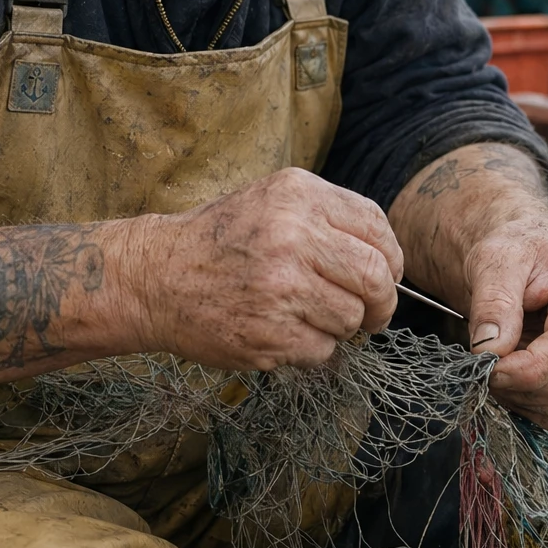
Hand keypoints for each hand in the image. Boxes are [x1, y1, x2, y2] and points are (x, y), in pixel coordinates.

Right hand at [122, 168, 402, 370]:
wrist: (155, 278)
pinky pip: (322, 351)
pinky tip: (282, 332)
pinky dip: (312, 349)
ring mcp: (280, 288)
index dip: (392, 260)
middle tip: (373, 315)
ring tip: (305, 316)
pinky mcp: (268, 334)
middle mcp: (292, 236)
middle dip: (382, 304)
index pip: (377, 229)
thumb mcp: (273, 201)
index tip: (386, 276)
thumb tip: (388, 262)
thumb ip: (329, 219)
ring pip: (351, 319)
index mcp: (298, 196)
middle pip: (376, 279)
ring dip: (340, 327)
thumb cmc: (221, 241)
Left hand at [466, 222, 547, 428]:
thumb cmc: (514, 251)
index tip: (487, 366)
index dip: (528, 368)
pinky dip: (525, 404)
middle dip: (517, 384)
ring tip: (491, 365)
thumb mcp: (496, 259)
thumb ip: (494, 301)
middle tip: (479, 365)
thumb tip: (490, 349)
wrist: (524, 257)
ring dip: (518, 396)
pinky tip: (506, 377)